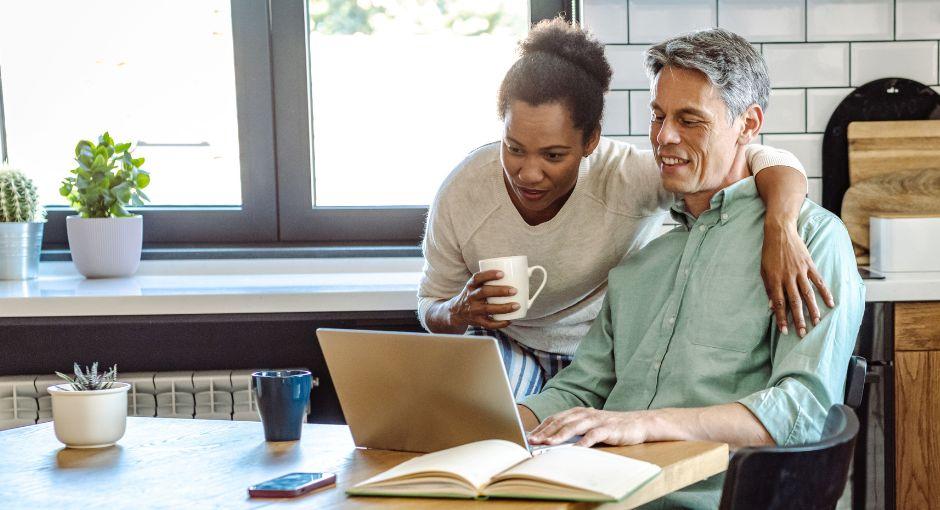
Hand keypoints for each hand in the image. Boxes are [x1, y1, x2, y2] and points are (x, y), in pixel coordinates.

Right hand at [447, 270, 518, 329]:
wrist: (457, 312)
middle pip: (484, 292)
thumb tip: (521, 273)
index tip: (502, 273)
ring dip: (503, 308)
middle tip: (514, 290)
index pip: (477, 278)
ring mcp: (473, 310)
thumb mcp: (476, 286)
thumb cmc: (474, 295)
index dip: (489, 274)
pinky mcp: (477, 321)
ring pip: (488, 309)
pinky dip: (499, 323)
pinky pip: (488, 324)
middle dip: (500, 291)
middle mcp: (471, 297)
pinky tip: (509, 320)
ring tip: (516, 305)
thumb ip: (490, 281)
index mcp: (471, 286)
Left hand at [527, 408, 647, 447]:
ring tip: (548, 443)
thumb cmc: (611, 426)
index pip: (556, 418)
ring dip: (560, 435)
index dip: (542, 426)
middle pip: (561, 421)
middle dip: (546, 431)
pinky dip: (583, 442)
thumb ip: (573, 429)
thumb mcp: (589, 426)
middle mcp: (585, 414)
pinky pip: (593, 435)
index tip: (530, 436)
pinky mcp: (608, 429)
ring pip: (574, 426)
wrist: (638, 423)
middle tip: (533, 441)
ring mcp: (597, 420)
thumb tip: (551, 439)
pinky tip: (574, 449)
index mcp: (579, 412)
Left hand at [761, 224, 834, 336]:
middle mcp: (787, 277)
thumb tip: (772, 306)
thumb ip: (768, 288)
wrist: (779, 232)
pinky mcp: (809, 265)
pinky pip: (819, 281)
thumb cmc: (769, 253)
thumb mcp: (763, 271)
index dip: (782, 318)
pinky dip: (825, 292)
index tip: (784, 331)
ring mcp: (800, 271)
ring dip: (813, 309)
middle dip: (798, 319)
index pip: (779, 303)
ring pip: (808, 294)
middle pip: (794, 302)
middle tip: (802, 333)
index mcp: (774, 280)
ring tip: (816, 322)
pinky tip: (831, 303)